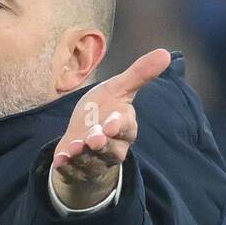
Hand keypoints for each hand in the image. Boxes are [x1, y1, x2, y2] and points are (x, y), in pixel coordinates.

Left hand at [50, 48, 170, 208]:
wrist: (82, 138)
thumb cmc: (101, 111)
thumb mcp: (117, 90)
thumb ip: (138, 75)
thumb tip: (165, 53)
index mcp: (125, 127)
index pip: (126, 127)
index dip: (119, 126)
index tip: (111, 124)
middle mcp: (114, 147)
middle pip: (111, 149)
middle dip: (102, 144)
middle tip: (94, 139)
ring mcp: (96, 161)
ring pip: (93, 161)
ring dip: (83, 155)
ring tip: (74, 147)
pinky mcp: (78, 170)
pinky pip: (74, 171)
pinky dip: (67, 166)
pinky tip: (60, 160)